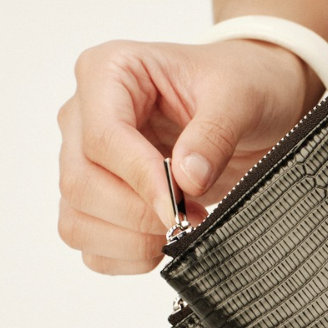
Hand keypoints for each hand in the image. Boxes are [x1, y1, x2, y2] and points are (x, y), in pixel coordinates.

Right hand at [57, 37, 317, 273]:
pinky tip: (163, 242)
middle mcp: (83, 114)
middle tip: (191, 218)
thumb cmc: (241, 86)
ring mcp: (83, 159)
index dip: (141, 179)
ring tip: (182, 228)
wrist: (252, 107)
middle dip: (138, 214)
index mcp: (108, 71)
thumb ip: (214, 133)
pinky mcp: (94, 198)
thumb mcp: (241, 97)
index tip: (181, 206)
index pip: (102, 137)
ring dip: (131, 240)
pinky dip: (124, 256)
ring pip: (75, 218)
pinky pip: (87, 242)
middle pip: (80, 182)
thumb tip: (187, 179)